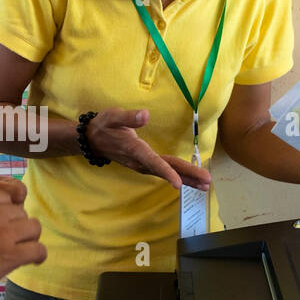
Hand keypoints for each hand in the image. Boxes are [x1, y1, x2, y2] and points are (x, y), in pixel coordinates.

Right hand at [0, 187, 45, 297]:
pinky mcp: (12, 254)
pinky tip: (34, 260)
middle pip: (21, 213)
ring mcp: (5, 232)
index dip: (7, 212)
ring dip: (29, 238)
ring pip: (34, 228)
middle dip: (17, 226)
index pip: (7, 198)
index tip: (4, 224)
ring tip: (23, 249)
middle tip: (10, 241)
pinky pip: (38, 250)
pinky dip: (38, 255)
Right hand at [85, 108, 210, 190]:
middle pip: (166, 169)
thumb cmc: (104, 125)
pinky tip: (190, 180)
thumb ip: (128, 117)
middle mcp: (140, 161)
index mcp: (134, 149)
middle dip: (187, 176)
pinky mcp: (144, 165)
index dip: (166, 172)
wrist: (92, 140)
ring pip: (167, 173)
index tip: (178, 183)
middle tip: (207, 181)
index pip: (152, 161)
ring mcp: (142, 165)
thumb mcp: (113, 117)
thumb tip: (145, 114)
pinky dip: (179, 177)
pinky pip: (164, 172)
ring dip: (187, 179)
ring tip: (205, 185)